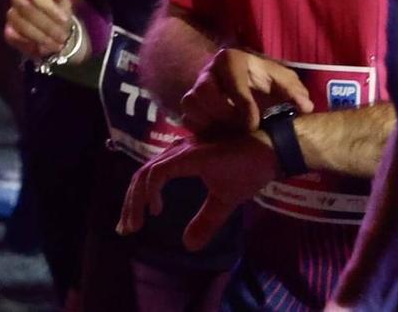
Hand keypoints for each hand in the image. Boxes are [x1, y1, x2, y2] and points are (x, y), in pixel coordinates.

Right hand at [3, 0, 77, 60]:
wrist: (57, 34)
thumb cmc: (60, 15)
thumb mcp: (65, 5)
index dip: (49, 7)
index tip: (65, 20)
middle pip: (26, 8)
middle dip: (47, 25)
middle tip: (62, 37)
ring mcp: (12, 14)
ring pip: (20, 24)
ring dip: (40, 36)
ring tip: (56, 44)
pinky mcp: (9, 31)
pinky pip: (14, 37)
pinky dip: (30, 43)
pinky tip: (43, 47)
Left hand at [118, 131, 277, 248]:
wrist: (271, 152)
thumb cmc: (248, 170)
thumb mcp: (223, 203)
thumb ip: (205, 221)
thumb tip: (188, 245)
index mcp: (183, 159)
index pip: (149, 176)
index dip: (135, 200)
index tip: (132, 225)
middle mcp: (179, 152)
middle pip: (141, 175)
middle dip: (129, 204)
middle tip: (126, 230)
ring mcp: (185, 152)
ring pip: (146, 173)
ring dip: (136, 200)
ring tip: (135, 224)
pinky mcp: (193, 155)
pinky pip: (160, 172)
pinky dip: (152, 190)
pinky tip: (156, 209)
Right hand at [179, 47, 313, 136]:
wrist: (247, 85)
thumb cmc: (265, 82)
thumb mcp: (283, 82)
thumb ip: (295, 92)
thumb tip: (306, 107)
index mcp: (230, 59)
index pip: (232, 82)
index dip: (243, 106)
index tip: (254, 124)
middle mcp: (209, 70)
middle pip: (204, 91)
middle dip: (223, 114)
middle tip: (240, 129)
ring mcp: (195, 87)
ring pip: (191, 104)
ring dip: (210, 122)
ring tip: (230, 134)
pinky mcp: (189, 105)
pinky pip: (187, 118)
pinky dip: (202, 129)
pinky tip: (220, 136)